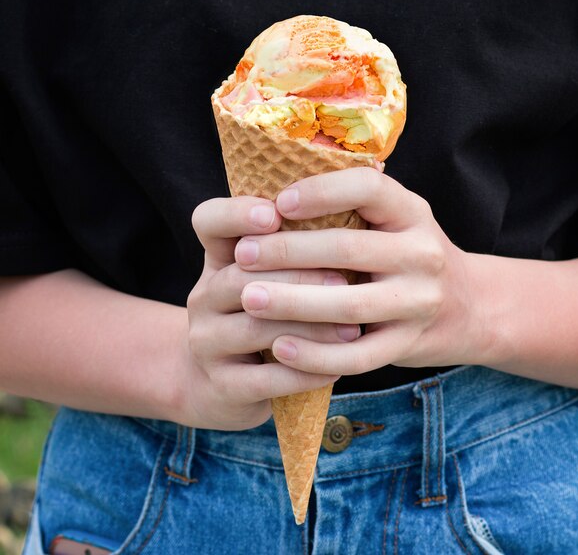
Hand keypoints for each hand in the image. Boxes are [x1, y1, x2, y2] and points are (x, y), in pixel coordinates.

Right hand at [182, 196, 356, 430]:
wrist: (222, 384)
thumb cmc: (263, 317)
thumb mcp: (267, 279)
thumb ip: (296, 251)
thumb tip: (352, 213)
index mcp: (219, 261)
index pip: (209, 222)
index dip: (235, 214)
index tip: (274, 215)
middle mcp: (204, 296)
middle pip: (240, 278)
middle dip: (295, 278)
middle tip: (343, 282)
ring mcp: (207, 342)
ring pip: (255, 329)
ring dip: (308, 328)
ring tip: (351, 329)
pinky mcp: (222, 385)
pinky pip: (264, 380)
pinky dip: (303, 373)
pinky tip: (335, 369)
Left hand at [235, 168, 486, 375]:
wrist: (468, 307)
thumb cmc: (408, 257)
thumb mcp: (396, 222)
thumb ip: (354, 208)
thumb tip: (276, 196)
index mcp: (412, 212)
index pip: (368, 188)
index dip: (321, 192)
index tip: (278, 204)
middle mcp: (423, 252)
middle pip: (348, 248)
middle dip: (288, 252)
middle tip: (243, 255)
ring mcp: (420, 302)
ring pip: (349, 304)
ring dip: (292, 303)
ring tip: (248, 299)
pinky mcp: (409, 344)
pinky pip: (358, 356)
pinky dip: (315, 355)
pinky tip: (279, 348)